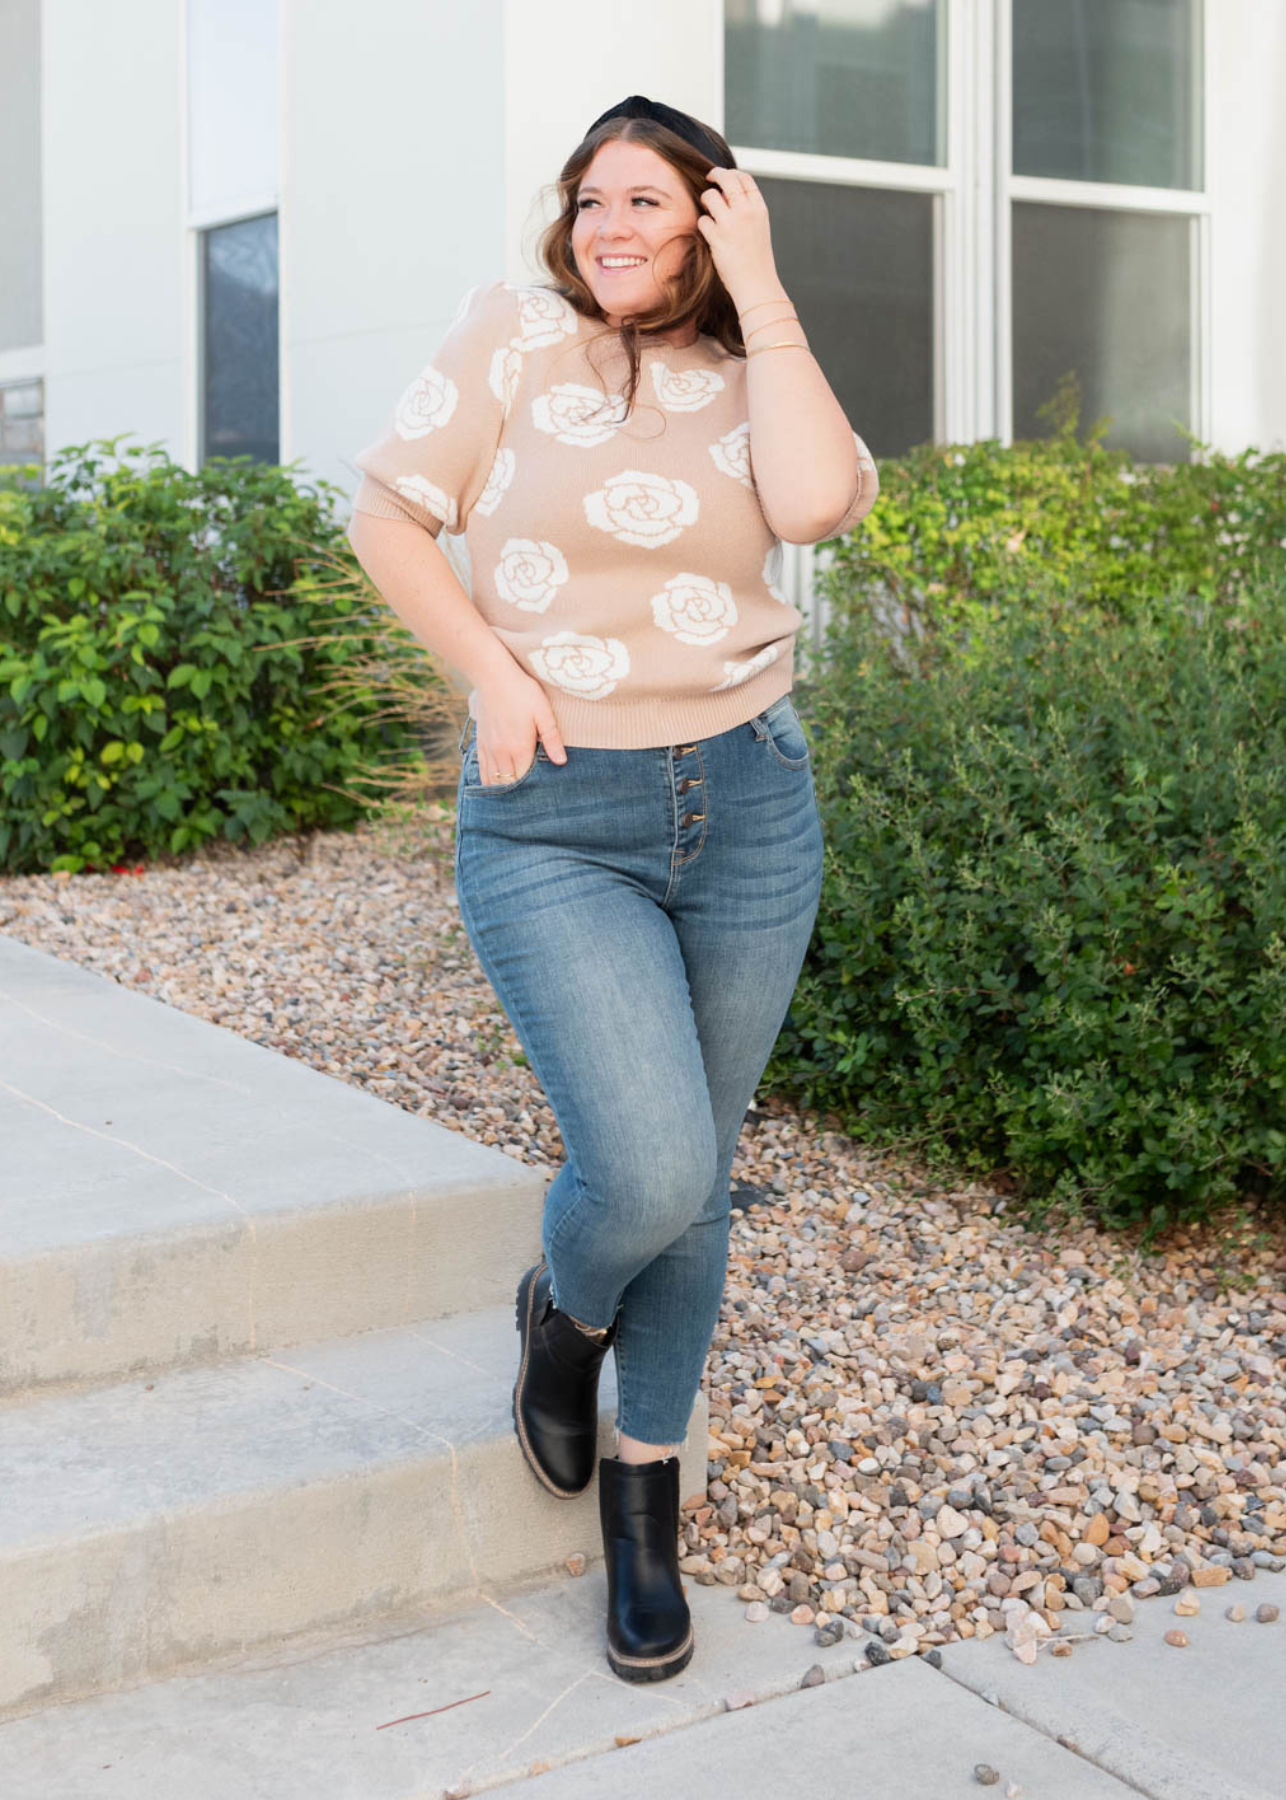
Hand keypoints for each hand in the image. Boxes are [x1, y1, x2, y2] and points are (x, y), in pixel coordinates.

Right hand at [472, 670, 566, 785]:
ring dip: (502, 787)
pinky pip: (482, 769)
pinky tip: (494, 783)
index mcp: (519, 749)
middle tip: (529, 798)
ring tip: (513, 795)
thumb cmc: (522, 692)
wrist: (492, 677)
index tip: (540, 792)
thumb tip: (561, 761)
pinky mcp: (480, 742)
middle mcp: (501, 753)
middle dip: (518, 791)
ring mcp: (488, 749)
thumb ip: (552, 739)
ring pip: (493, 780)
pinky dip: (488, 780)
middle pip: (508, 783)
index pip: (525, 780)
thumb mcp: (543, 712)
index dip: (532, 788)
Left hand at [694, 167, 779, 303]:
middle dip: (715, 174)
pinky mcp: (717, 237)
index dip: (731, 173)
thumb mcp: (759, 229)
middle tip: (708, 178)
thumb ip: (746, 210)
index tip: (722, 176)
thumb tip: (725, 194)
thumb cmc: (756, 260)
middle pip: (727, 178)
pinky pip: (702, 221)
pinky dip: (703, 226)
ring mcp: (732, 223)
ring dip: (706, 201)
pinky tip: (709, 236)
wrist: (757, 285)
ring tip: (708, 211)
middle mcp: (747, 211)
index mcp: (759, 209)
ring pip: (711, 196)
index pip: (745, 178)